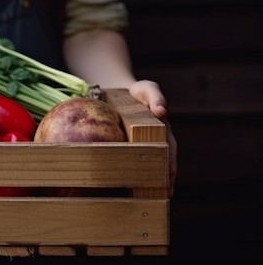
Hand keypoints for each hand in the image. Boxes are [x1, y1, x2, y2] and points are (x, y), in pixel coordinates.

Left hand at [129, 80, 177, 196]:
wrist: (120, 94)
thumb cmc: (137, 92)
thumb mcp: (146, 89)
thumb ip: (155, 96)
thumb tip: (162, 112)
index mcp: (163, 132)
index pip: (169, 154)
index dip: (170, 171)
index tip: (169, 188)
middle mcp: (156, 142)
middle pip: (161, 165)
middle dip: (162, 182)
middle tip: (160, 200)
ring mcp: (143, 146)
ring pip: (149, 168)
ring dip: (150, 183)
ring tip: (148, 201)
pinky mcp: (129, 148)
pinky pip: (133, 165)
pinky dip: (134, 178)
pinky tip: (127, 192)